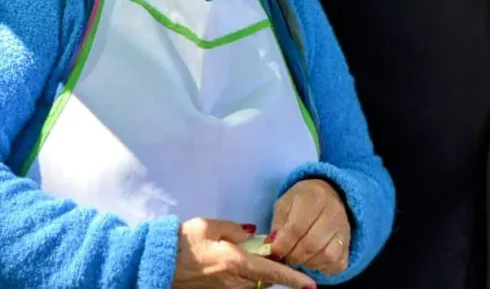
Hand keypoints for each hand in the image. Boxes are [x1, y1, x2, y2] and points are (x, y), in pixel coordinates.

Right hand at [171, 217, 316, 287]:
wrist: (158, 264)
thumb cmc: (185, 242)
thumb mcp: (211, 226)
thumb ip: (236, 229)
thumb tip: (254, 234)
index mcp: (236, 263)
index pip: (273, 272)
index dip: (294, 279)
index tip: (311, 286)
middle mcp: (234, 283)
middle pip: (266, 280)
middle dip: (274, 269)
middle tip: (268, 251)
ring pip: (254, 285)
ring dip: (258, 273)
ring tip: (245, 256)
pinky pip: (240, 287)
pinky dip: (246, 277)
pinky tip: (235, 264)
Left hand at [267, 179, 351, 275]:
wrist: (329, 192)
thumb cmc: (301, 200)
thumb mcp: (285, 204)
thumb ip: (278, 224)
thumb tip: (272, 247)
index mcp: (314, 196)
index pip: (297, 227)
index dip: (283, 244)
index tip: (275, 251)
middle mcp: (334, 211)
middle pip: (312, 244)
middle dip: (293, 256)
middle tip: (286, 256)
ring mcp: (344, 227)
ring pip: (326, 255)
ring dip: (308, 262)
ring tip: (299, 256)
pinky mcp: (348, 242)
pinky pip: (337, 263)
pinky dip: (323, 267)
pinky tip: (314, 259)